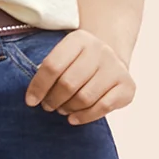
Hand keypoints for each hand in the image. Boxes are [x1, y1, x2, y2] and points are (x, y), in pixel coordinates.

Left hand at [22, 30, 136, 124]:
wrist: (112, 60)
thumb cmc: (79, 62)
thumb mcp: (64, 57)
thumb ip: (50, 71)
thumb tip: (35, 95)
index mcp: (79, 39)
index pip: (52, 66)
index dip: (38, 86)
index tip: (31, 101)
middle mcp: (100, 50)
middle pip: (68, 83)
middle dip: (53, 100)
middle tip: (48, 106)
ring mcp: (116, 68)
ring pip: (84, 98)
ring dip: (68, 108)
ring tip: (62, 109)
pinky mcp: (127, 86)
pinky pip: (102, 108)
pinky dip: (84, 117)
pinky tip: (73, 118)